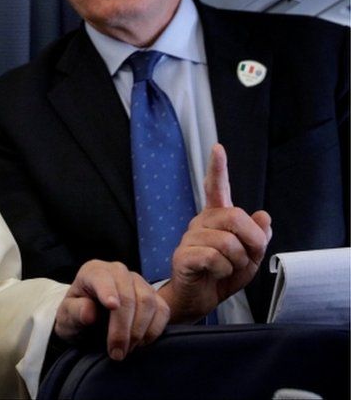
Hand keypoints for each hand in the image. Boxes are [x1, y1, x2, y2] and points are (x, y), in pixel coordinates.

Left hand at [55, 260, 169, 360]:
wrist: (90, 323)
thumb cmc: (77, 316)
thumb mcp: (66, 317)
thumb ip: (74, 312)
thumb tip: (89, 313)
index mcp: (94, 271)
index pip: (102, 278)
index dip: (108, 291)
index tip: (111, 306)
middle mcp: (118, 272)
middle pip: (129, 295)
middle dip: (123, 327)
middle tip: (116, 352)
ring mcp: (139, 282)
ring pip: (148, 302)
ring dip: (139, 331)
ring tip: (126, 350)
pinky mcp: (155, 297)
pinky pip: (163, 311)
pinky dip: (154, 330)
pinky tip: (140, 343)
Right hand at [159, 144, 271, 321]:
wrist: (197, 300)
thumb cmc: (220, 277)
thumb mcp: (249, 258)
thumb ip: (258, 237)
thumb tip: (264, 216)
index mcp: (215, 219)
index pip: (216, 188)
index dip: (218, 168)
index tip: (218, 149)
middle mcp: (200, 223)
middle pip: (235, 217)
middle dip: (251, 241)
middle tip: (246, 257)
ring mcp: (189, 238)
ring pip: (227, 242)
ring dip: (237, 261)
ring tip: (227, 269)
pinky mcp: (183, 256)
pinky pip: (215, 258)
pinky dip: (224, 271)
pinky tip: (214, 274)